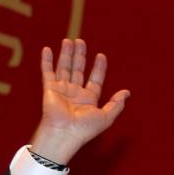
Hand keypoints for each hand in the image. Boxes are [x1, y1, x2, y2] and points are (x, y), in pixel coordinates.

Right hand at [29, 38, 130, 164]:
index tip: (101, 55)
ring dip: (66, 54)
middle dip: (80, 56)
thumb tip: (127, 92)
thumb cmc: (85, 129)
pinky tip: (47, 49)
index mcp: (89, 99)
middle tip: (80, 41)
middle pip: (78, 70)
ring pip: (64, 68)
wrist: (64, 134)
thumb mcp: (106, 117)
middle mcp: (75, 93)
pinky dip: (46, 61)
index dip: (99, 68)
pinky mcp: (49, 89)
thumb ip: (116, 104)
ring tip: (69, 40)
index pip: (95, 80)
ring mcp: (61, 90)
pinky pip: (47, 72)